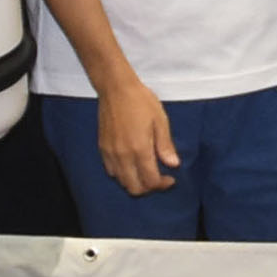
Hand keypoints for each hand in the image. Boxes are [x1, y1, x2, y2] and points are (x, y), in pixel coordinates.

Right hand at [97, 77, 180, 196]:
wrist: (115, 88)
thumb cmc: (141, 101)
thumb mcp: (160, 121)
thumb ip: (165, 145)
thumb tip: (173, 164)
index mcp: (140, 149)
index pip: (150, 181)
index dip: (162, 185)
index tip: (170, 178)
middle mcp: (123, 156)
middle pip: (134, 188)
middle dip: (149, 188)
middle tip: (159, 179)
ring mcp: (110, 153)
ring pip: (122, 182)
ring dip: (135, 182)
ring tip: (146, 172)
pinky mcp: (102, 149)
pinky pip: (112, 171)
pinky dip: (123, 175)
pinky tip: (132, 165)